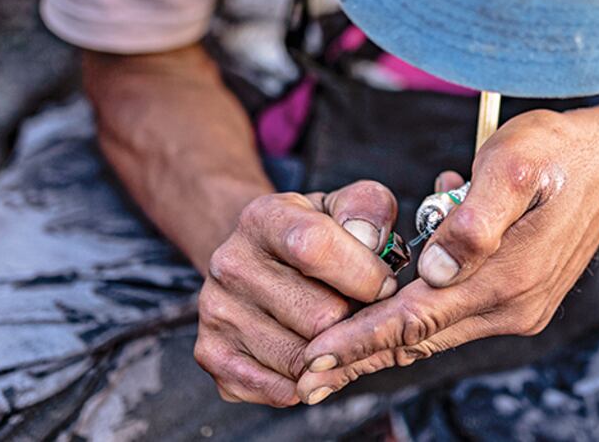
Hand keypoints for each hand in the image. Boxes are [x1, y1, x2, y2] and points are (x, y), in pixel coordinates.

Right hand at [193, 181, 401, 405]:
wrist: (256, 258)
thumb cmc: (313, 235)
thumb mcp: (344, 206)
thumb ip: (368, 209)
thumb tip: (371, 241)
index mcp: (263, 219)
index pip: (315, 248)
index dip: (364, 274)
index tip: (384, 285)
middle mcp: (230, 265)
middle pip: (319, 317)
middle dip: (354, 320)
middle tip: (356, 309)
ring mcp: (217, 313)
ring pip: (304, 361)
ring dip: (332, 354)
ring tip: (332, 329)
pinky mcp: (214, 356)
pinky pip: (282, 391)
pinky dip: (308, 381)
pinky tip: (310, 353)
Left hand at [292, 107, 598, 404]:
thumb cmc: (558, 153)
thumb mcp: (512, 164)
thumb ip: (473, 219)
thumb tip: (433, 268)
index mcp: (508, 277)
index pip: (416, 319)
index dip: (360, 340)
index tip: (313, 359)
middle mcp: (513, 306)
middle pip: (419, 339)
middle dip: (359, 356)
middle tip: (303, 377)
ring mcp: (519, 308)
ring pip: (435, 331)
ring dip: (383, 340)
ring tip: (329, 355)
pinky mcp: (520, 300)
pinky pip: (455, 313)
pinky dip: (416, 314)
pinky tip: (388, 300)